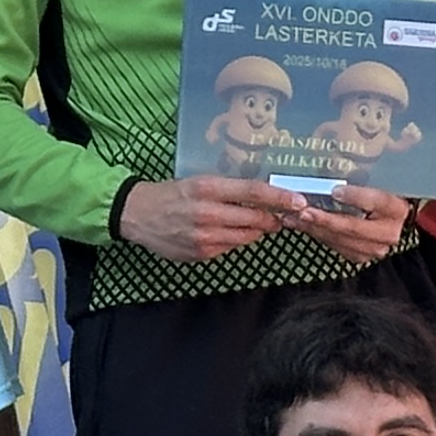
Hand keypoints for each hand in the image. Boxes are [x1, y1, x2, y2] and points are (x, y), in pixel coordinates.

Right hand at [113, 175, 307, 261]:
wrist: (137, 214)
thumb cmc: (171, 194)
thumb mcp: (198, 182)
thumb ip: (229, 190)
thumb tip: (263, 196)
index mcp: (207, 188)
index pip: (252, 192)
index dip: (279, 198)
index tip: (299, 201)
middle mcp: (207, 213)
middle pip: (255, 218)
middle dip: (274, 218)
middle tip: (284, 215)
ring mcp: (204, 237)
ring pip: (247, 236)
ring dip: (256, 230)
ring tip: (256, 222)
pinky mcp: (201, 254)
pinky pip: (230, 248)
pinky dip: (235, 240)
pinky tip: (225, 232)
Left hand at [289, 182, 410, 262]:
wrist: (388, 216)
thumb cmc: (379, 191)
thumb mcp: (375, 179)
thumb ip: (361, 170)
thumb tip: (339, 150)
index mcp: (396, 209)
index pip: (377, 202)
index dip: (356, 197)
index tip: (335, 191)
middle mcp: (389, 232)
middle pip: (355, 227)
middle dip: (326, 220)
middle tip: (304, 210)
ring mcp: (376, 248)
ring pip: (341, 240)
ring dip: (315, 229)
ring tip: (294, 217)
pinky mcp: (361, 256)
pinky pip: (336, 246)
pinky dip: (317, 234)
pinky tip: (301, 225)